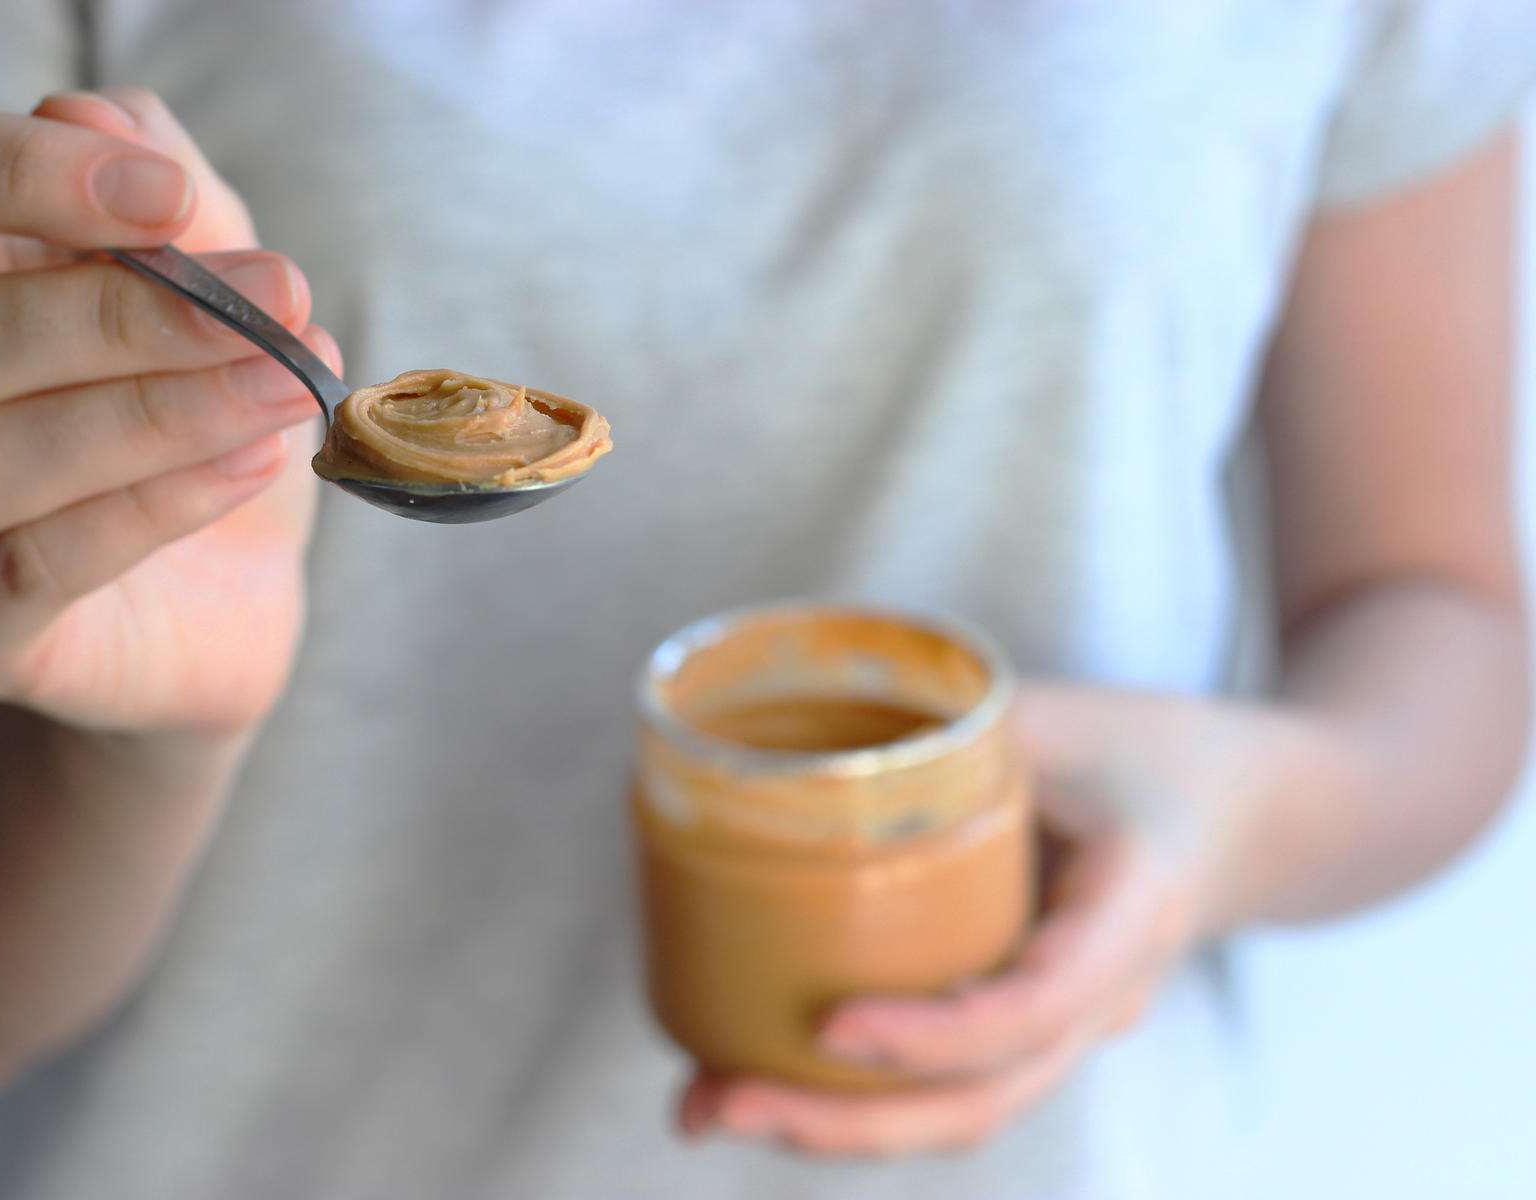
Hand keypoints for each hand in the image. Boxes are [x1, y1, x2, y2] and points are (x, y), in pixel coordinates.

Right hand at [0, 88, 338, 732]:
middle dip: (133, 314)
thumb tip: (101, 116)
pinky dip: (156, 505)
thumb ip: (163, 196)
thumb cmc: (191, 421)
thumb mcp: (207, 287)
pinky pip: (31, 567)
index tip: (170, 196)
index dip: (28, 176)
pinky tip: (254, 464)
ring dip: (158, 413)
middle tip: (281, 301)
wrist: (219, 600)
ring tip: (285, 387)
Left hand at [680, 682, 1306, 1156]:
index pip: (1040, 1005)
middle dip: (844, 1120)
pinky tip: (756, 1075)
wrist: (1254, 815)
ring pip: (957, 1111)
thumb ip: (949, 719)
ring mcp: (1064, 1027)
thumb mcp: (1063, 715)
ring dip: (830, 1124)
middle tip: (715, 1102)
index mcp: (1130, 913)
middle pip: (982, 1101)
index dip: (937, 1032)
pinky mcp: (1023, 1026)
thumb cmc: (1151, 753)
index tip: (833, 1027)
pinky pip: (943, 1083)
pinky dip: (852, 1093)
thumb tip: (790, 727)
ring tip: (701, 1104)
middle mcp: (1101, 999)